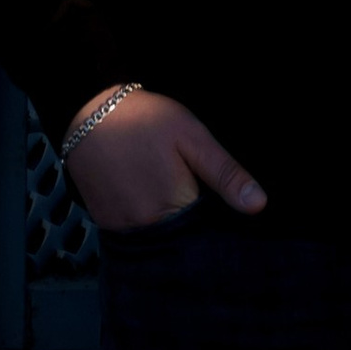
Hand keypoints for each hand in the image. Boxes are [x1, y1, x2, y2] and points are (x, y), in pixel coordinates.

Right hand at [62, 88, 266, 232]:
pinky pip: (134, 233)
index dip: (215, 218)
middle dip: (191, 223)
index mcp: (175, 208)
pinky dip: (144, 221)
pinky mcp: (105, 224)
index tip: (216, 201)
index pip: (206, 231)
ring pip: (158, 237)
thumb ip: (225, 174)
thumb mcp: (193, 137)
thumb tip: (259, 205)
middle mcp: (147, 228)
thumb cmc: (147, 120)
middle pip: (181, 238)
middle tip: (188, 190)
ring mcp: (123, 229)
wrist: (91, 112)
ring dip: (167, 223)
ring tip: (166, 192)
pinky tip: (146, 196)